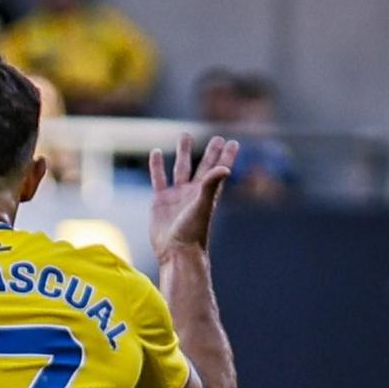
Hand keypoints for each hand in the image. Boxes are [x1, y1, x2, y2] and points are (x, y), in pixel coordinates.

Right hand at [148, 134, 238, 259]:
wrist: (175, 251)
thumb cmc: (193, 232)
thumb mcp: (203, 206)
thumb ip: (211, 185)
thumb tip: (226, 168)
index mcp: (207, 193)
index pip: (219, 169)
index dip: (226, 156)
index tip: (233, 142)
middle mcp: (193, 192)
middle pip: (203, 166)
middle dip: (210, 152)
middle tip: (217, 138)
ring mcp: (176, 195)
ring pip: (181, 168)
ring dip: (182, 153)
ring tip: (184, 136)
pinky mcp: (160, 200)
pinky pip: (158, 178)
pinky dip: (156, 166)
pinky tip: (155, 153)